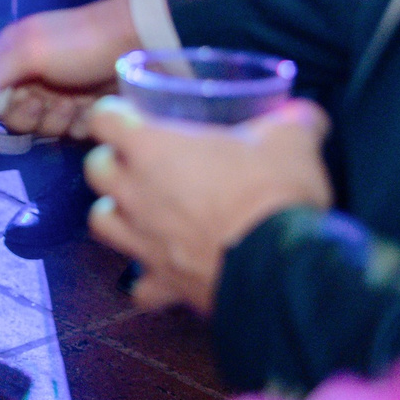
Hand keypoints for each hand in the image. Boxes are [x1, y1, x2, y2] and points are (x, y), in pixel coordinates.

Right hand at [0, 0, 138, 138]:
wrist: (139, 44)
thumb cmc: (80, 43)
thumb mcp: (34, 50)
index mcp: (13, 56)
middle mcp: (33, 77)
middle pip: (12, 116)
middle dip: (29, 114)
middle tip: (46, 99)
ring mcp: (60, 95)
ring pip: (43, 128)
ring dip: (58, 119)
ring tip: (76, 100)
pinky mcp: (86, 111)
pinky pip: (72, 132)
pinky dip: (82, 124)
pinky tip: (93, 108)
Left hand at [84, 97, 334, 312]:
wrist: (282, 267)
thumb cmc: (274, 193)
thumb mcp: (292, 139)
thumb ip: (293, 119)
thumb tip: (304, 113)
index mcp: (153, 149)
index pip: (103, 118)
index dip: (113, 113)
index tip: (129, 114)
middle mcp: (136, 193)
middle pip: (95, 169)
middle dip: (112, 161)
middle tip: (141, 161)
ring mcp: (142, 241)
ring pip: (101, 221)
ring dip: (117, 213)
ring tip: (142, 211)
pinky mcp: (163, 282)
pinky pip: (140, 286)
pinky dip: (147, 279)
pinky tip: (165, 270)